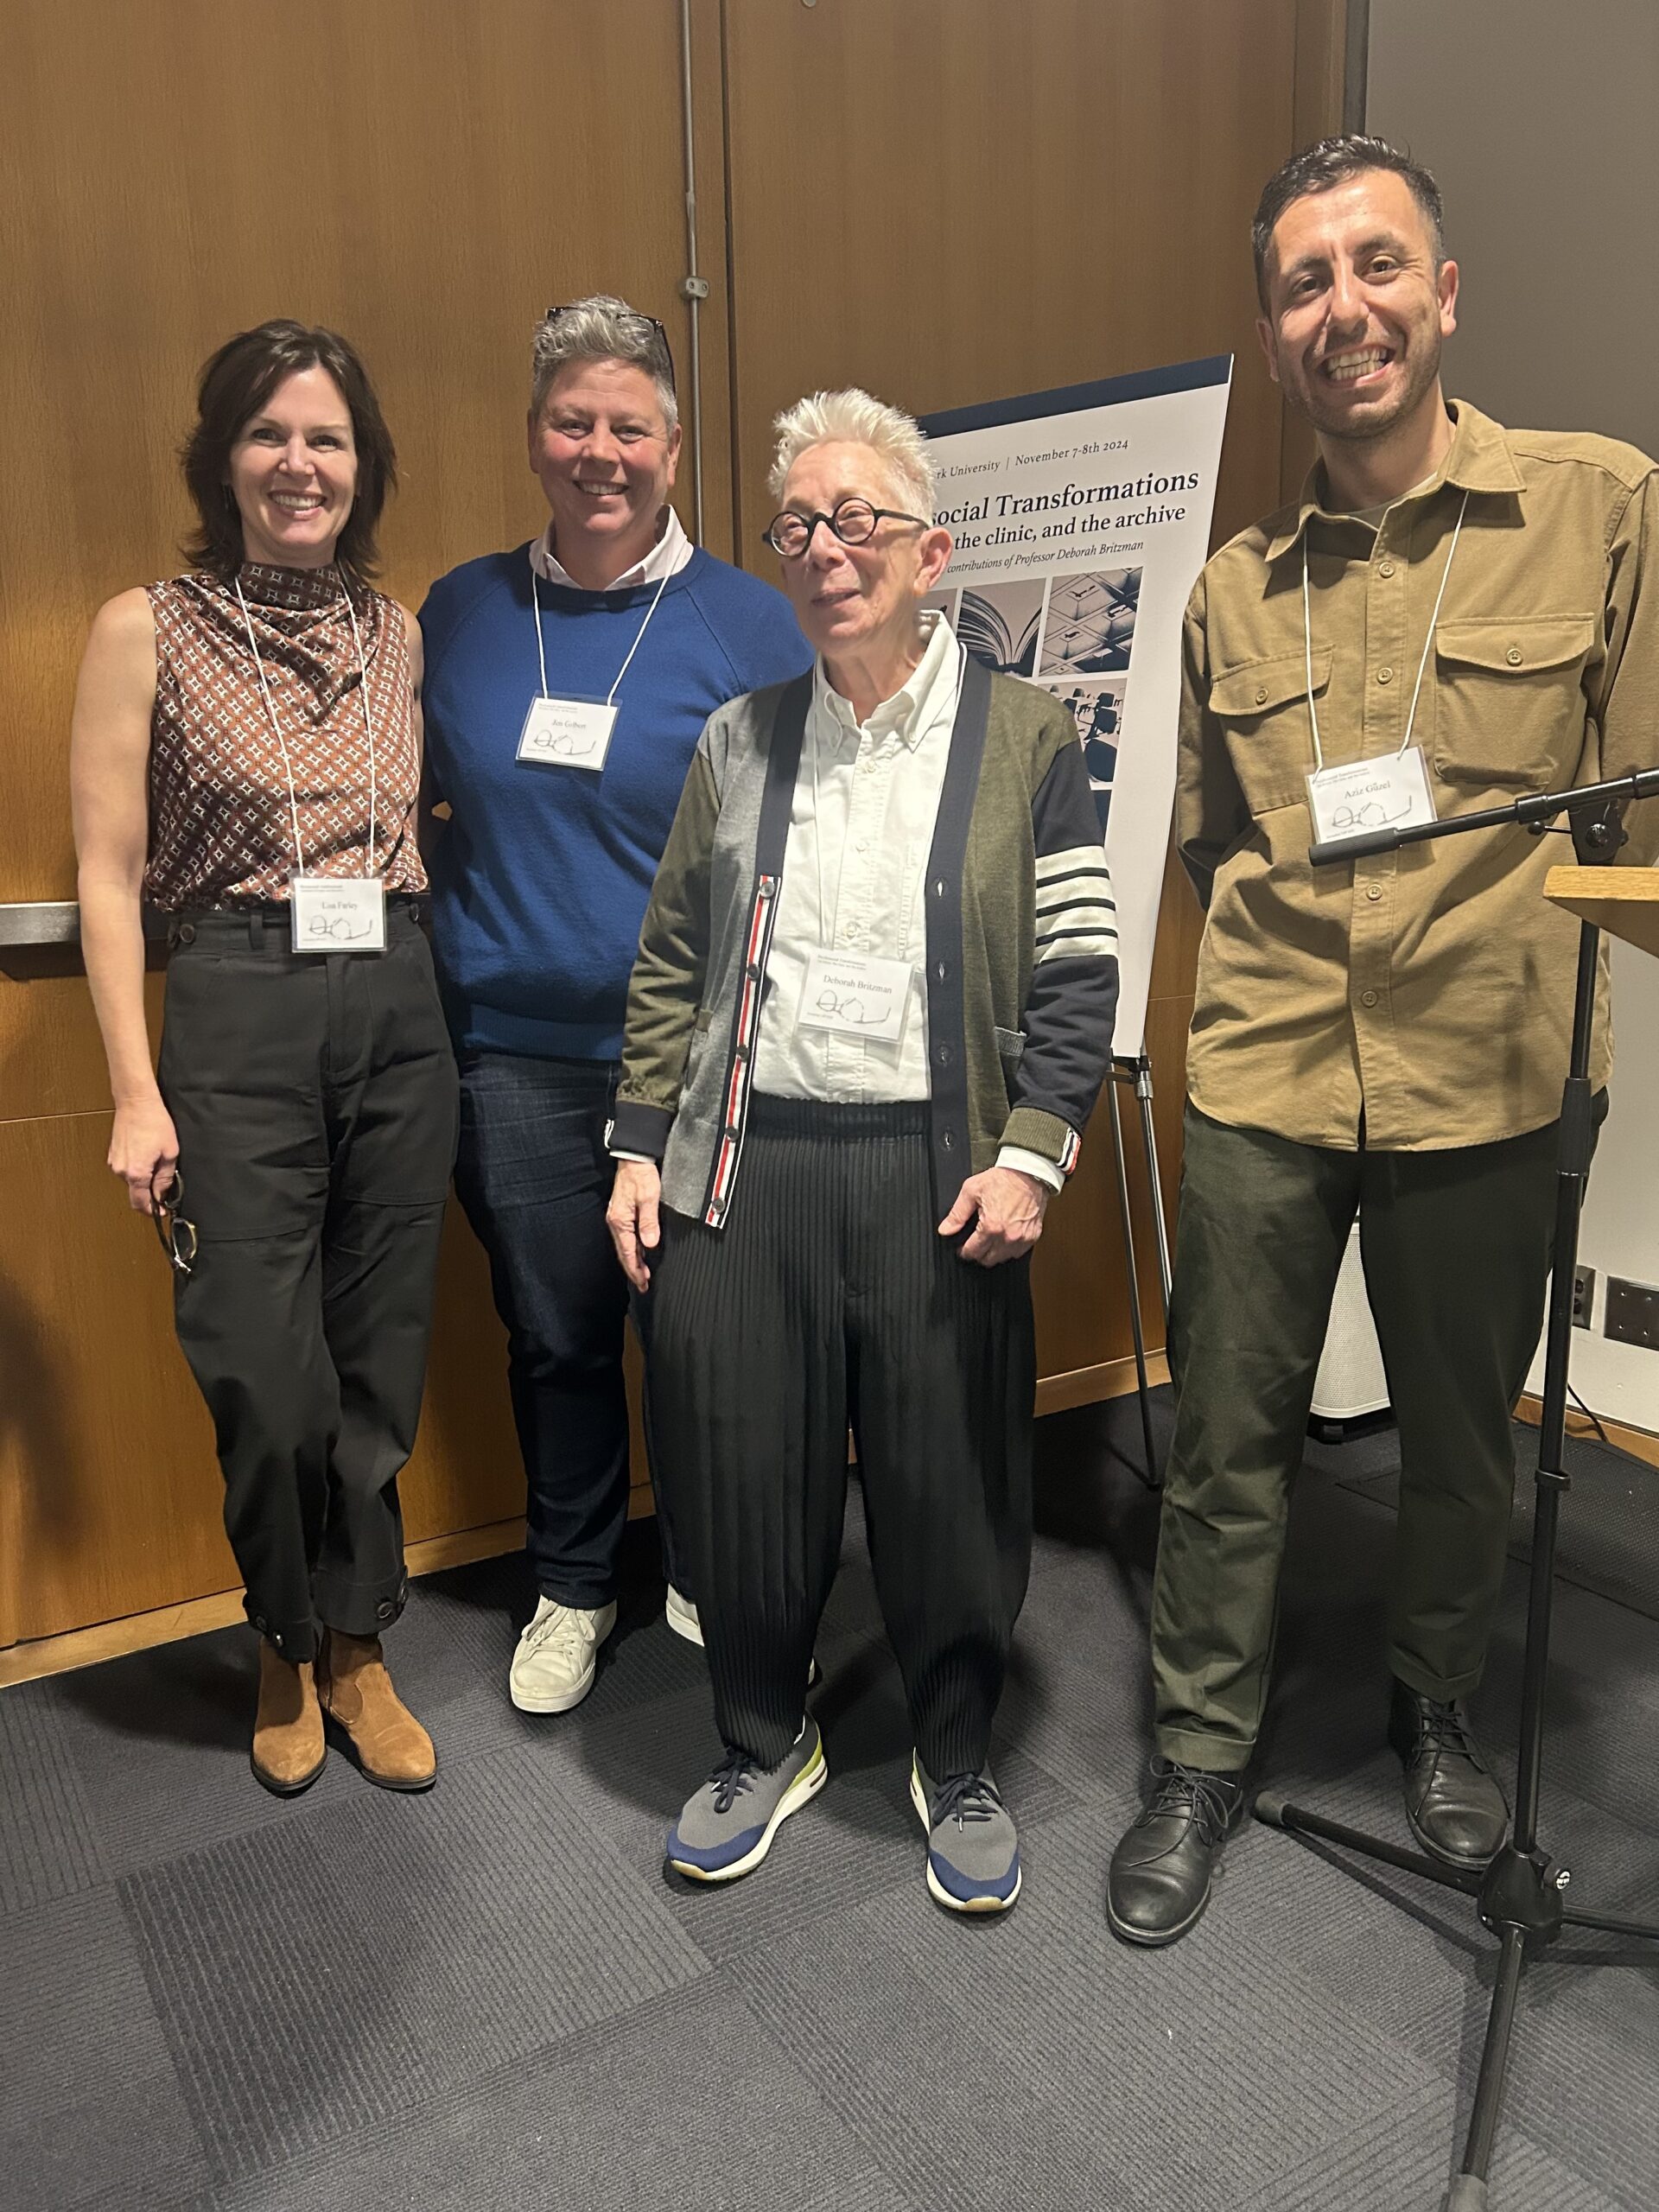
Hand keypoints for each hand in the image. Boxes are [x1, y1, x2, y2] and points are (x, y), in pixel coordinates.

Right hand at [108, 1096, 179, 1214]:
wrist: (136, 1102)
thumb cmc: (154, 1122)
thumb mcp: (169, 1153)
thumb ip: (165, 1178)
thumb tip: (162, 1194)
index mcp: (136, 1173)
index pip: (141, 1203)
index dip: (152, 1211)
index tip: (162, 1212)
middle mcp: (121, 1171)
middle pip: (136, 1192)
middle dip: (150, 1193)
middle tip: (165, 1186)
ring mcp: (114, 1163)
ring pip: (131, 1181)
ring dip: (144, 1179)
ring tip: (157, 1163)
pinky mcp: (113, 1155)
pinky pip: (126, 1170)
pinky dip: (137, 1169)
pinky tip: (147, 1156)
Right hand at [606, 1159, 662, 1290]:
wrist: (634, 1158)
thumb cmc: (641, 1175)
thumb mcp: (649, 1198)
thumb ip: (649, 1222)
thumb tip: (650, 1244)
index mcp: (620, 1221)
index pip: (628, 1252)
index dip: (635, 1270)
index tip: (643, 1283)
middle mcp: (616, 1221)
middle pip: (624, 1253)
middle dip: (633, 1270)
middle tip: (643, 1286)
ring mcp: (618, 1217)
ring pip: (625, 1246)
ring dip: (634, 1261)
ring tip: (643, 1275)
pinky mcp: (623, 1213)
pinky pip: (627, 1237)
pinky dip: (634, 1249)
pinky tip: (641, 1253)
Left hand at [937, 1165, 1050, 1266]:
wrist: (1029, 1173)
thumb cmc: (1003, 1179)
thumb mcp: (971, 1190)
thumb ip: (957, 1213)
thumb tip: (945, 1230)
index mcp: (991, 1226)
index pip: (972, 1252)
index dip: (963, 1251)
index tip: (962, 1248)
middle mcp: (1007, 1236)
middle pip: (987, 1260)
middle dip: (978, 1254)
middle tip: (975, 1243)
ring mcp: (1022, 1238)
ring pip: (1002, 1259)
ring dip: (993, 1253)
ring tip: (989, 1239)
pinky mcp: (1033, 1236)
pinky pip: (1018, 1253)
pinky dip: (1009, 1249)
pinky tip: (1004, 1238)